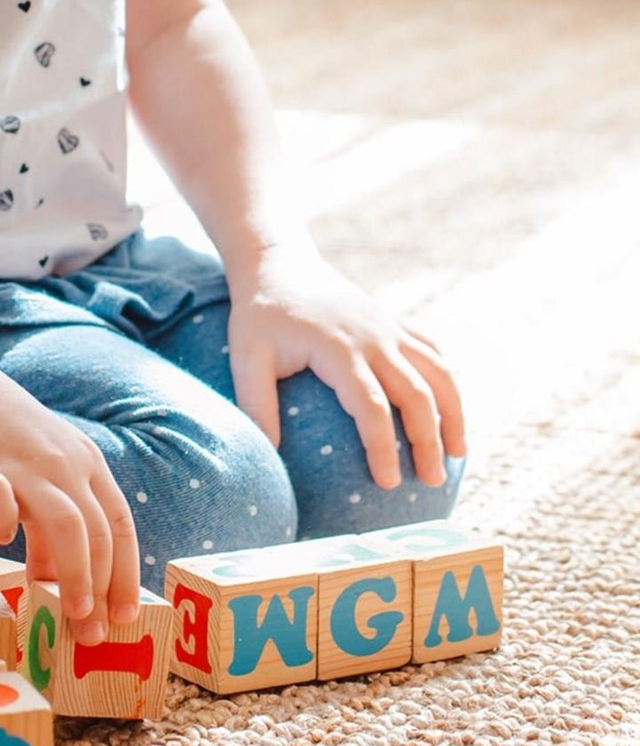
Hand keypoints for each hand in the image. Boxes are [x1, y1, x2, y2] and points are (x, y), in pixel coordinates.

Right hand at [0, 373, 139, 644]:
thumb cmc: (8, 444)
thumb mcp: (43, 482)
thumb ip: (52, 530)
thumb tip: (64, 587)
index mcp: (88, 467)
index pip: (120, 525)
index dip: (127, 572)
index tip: (126, 615)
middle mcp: (69, 463)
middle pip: (101, 531)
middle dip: (101, 587)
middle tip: (94, 633)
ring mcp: (31, 462)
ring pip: (70, 523)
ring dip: (76, 573)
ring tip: (74, 613)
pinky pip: (6, 498)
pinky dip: (7, 520)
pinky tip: (3, 542)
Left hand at [226, 238, 465, 487]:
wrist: (280, 263)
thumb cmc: (260, 317)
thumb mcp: (246, 358)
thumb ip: (256, 406)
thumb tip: (268, 460)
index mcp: (340, 348)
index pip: (372, 405)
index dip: (383, 446)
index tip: (388, 482)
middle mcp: (375, 336)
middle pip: (417, 394)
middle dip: (429, 440)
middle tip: (431, 482)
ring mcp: (391, 327)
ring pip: (439, 372)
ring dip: (454, 414)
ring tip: (458, 455)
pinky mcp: (396, 323)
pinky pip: (434, 353)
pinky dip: (448, 383)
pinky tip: (450, 413)